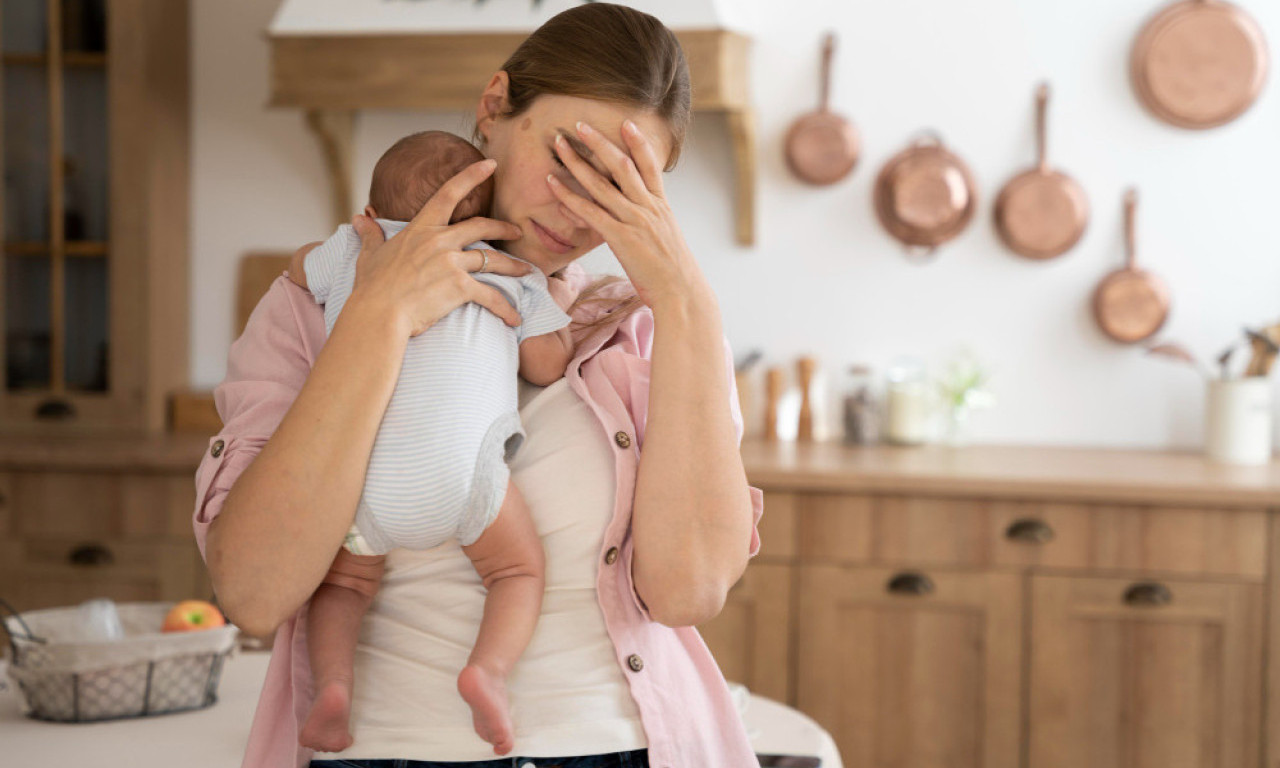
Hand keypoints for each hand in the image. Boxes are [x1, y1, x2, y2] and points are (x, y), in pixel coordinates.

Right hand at [346, 159, 529, 336]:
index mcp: (421, 229)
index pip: (448, 193)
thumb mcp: (370, 255)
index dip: (471, 175)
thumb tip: (358, 219)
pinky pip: (491, 296)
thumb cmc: (372, 288)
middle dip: (504, 228)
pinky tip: (515, 317)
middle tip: (518, 231)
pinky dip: (505, 308)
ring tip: (526, 271)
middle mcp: (440, 241)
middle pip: (482, 227)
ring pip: (493, 260)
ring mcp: (451, 262)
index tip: (491, 164)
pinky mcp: (460, 286)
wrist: (378, 314)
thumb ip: (370, 235)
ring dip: (514, 266)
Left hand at [546, 120, 711, 311]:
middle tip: (579, 124)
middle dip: (599, 142)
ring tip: (560, 143)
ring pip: (602, 184)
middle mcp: (648, 208)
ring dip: (577, 161)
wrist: (681, 292)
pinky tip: (553, 183)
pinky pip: (590, 211)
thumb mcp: (666, 238)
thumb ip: (651, 221)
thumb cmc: (673, 271)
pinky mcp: (621, 238)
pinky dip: (569, 195)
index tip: (625, 123)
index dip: (638, 142)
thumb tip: (638, 215)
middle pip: (621, 166)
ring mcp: (634, 221)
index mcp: (661, 206)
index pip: (650, 166)